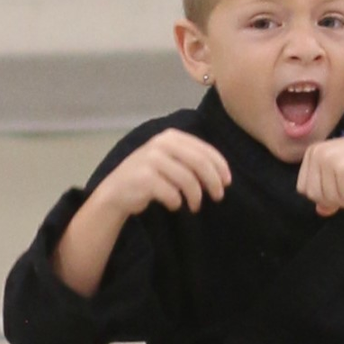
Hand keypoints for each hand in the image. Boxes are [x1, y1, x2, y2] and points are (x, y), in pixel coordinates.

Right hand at [53, 129, 229, 294]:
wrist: (117, 191)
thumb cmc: (149, 177)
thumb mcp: (170, 160)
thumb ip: (191, 160)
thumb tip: (222, 175)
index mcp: (170, 137)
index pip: (204, 149)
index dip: (220, 167)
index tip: (227, 182)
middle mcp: (160, 144)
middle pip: (199, 163)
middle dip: (213, 182)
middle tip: (218, 196)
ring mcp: (151, 160)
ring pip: (188, 180)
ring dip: (196, 197)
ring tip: (195, 206)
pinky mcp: (144, 179)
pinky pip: (172, 194)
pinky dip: (177, 202)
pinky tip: (174, 205)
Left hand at [297, 116, 343, 215]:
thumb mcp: (339, 171)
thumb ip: (326, 191)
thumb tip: (320, 211)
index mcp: (312, 153)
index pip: (304, 188)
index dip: (322, 193)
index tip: (338, 183)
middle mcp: (318, 155)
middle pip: (315, 196)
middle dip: (335, 197)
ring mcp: (331, 163)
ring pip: (331, 200)